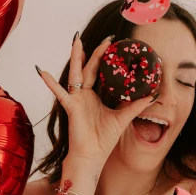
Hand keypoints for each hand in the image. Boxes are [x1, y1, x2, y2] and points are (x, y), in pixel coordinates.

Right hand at [36, 35, 158, 165]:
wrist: (92, 156)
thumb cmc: (103, 140)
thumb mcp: (123, 118)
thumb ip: (135, 106)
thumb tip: (152, 95)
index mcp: (95, 96)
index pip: (100, 72)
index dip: (106, 59)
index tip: (114, 45)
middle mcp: (84, 95)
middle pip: (89, 68)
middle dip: (96, 52)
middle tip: (106, 38)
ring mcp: (77, 99)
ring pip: (76, 74)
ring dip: (75, 57)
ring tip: (76, 40)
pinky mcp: (71, 107)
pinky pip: (60, 93)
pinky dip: (51, 83)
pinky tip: (42, 71)